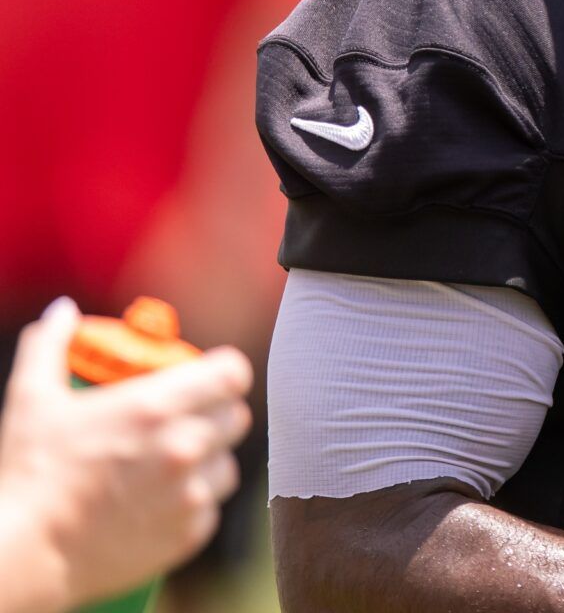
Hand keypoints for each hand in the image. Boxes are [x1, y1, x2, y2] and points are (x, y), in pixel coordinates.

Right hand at [0, 298, 252, 612]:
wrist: (25, 553)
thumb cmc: (30, 474)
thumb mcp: (32, 399)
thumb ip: (50, 344)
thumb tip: (63, 311)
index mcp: (157, 406)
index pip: (233, 372)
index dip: (222, 372)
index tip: (205, 377)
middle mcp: (185, 445)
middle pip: (236, 415)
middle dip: (214, 413)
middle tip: (184, 419)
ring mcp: (191, 491)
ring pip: (228, 462)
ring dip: (208, 459)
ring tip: (168, 463)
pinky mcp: (191, 530)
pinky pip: (212, 506)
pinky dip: (193, 501)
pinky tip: (160, 500)